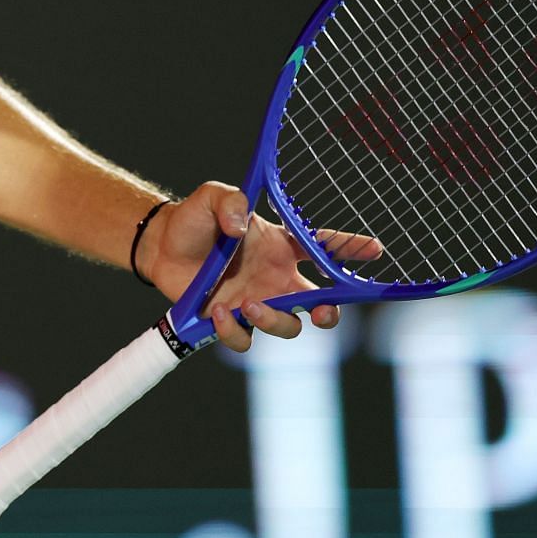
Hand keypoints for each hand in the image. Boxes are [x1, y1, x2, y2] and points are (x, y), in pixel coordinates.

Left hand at [137, 182, 381, 350]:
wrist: (161, 245)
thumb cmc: (195, 219)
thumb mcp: (212, 197)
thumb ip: (231, 202)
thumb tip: (240, 225)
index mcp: (280, 247)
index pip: (323, 248)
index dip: (350, 249)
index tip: (374, 249)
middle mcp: (275, 279)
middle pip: (320, 304)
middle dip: (330, 313)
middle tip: (323, 312)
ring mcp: (256, 302)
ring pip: (288, 327)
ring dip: (275, 321)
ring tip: (248, 305)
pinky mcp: (231, 321)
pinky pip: (245, 340)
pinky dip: (236, 332)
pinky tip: (219, 313)